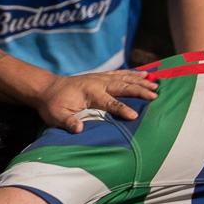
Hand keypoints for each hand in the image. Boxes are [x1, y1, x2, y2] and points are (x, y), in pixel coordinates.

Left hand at [36, 69, 158, 130]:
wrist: (47, 88)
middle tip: (156, 96)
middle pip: (122, 87)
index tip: (135, 116)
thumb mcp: (56, 116)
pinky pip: (120, 74)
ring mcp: (100, 78)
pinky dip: (133, 74)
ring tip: (156, 84)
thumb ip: (67, 122)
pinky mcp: (101, 76)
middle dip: (139, 91)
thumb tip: (78, 129)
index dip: (122, 109)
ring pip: (124, 78)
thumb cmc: (52, 105)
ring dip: (140, 81)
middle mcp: (97, 83)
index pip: (109, 103)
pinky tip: (145, 74)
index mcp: (89, 93)